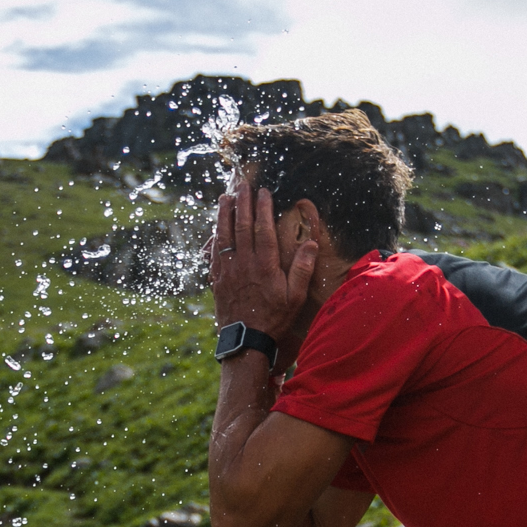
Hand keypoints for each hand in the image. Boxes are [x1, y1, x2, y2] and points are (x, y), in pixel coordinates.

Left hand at [209, 182, 315, 343]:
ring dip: (224, 214)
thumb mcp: (295, 297)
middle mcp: (244, 263)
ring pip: (224, 235)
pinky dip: (214, 236)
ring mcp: (228, 270)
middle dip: (242, 203)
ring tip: (225, 198)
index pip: (263, 228)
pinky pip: (214, 252)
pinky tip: (215, 227)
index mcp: (265, 265)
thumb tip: (312, 243)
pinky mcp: (217, 279)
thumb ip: (303, 269)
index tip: (264, 191)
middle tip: (242, 185)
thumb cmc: (274, 319)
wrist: (246, 341)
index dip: (263, 207)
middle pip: (241, 226)